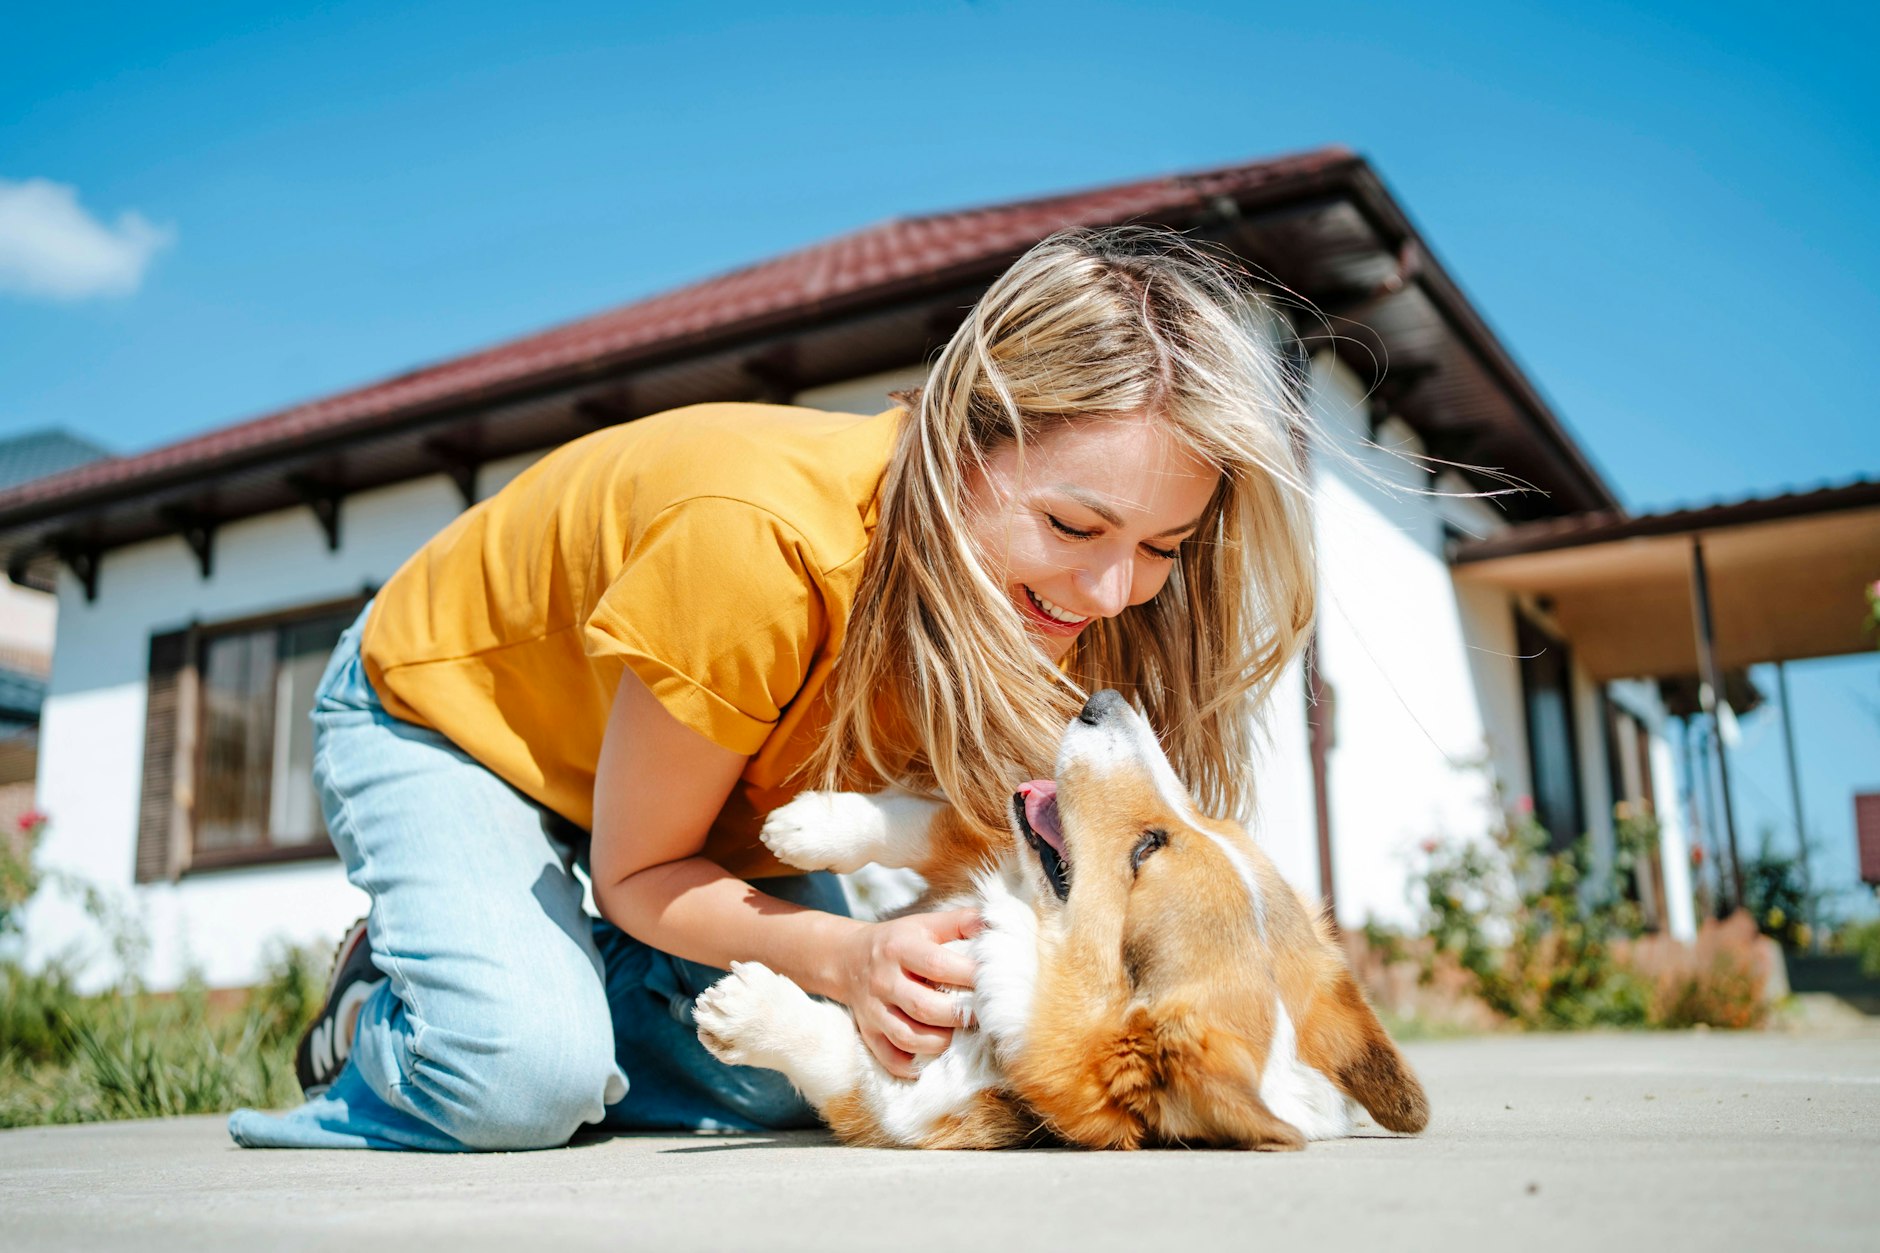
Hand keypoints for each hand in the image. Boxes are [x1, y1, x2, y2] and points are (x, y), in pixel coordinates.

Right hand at [835, 908, 980, 1078]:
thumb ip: (960, 921)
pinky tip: (932, 1058)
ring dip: (941, 1042)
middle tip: (982, 1015)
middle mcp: (883, 980)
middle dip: (959, 1015)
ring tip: (959, 1035)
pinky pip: (890, 1059)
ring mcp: (873, 1010)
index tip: (993, 981)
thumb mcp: (925, 923)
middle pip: (924, 1007)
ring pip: (909, 1037)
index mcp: (899, 948)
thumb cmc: (899, 941)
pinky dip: (913, 1066)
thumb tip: (992, 924)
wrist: (848, 959)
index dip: (968, 975)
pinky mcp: (867, 1033)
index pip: (937, 964)